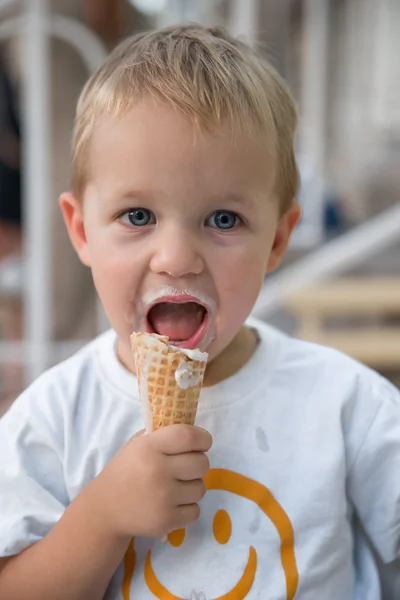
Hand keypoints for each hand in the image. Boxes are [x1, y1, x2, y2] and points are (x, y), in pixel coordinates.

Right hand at [89, 425, 211, 538]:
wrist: (105, 508)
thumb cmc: (125, 471)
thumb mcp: (137, 445)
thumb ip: (162, 436)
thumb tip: (192, 432)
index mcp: (149, 447)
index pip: (189, 436)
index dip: (203, 438)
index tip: (203, 442)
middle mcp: (158, 471)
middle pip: (202, 463)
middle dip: (198, 463)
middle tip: (186, 467)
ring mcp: (164, 498)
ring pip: (201, 488)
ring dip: (192, 487)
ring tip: (175, 487)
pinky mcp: (167, 521)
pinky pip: (196, 511)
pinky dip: (188, 508)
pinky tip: (172, 504)